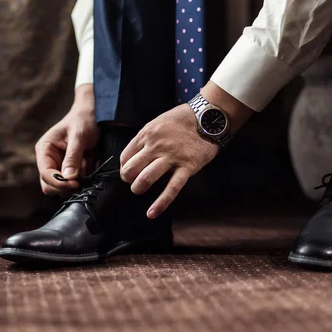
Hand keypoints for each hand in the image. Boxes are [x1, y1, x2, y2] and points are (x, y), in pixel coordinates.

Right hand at [35, 85, 98, 194]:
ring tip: (87, 174)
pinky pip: (73, 184)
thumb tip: (68, 177)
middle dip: (65, 187)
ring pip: (61, 188)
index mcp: (45, 150)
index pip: (46, 175)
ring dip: (74, 186)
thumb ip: (73, 156)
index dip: (59, 183)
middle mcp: (48, 160)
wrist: (94, 115)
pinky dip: (81, 182)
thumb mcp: (79, 136)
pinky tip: (89, 172)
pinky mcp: (70, 170)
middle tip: (82, 181)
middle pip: (49, 186)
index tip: (76, 183)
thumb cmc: (84, 121)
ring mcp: (59, 166)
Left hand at [120, 104, 218, 218]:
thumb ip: (146, 139)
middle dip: (128, 179)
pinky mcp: (186, 167)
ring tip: (139, 190)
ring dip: (138, 188)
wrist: (208, 118)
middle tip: (132, 181)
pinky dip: (160, 203)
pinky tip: (152, 213)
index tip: (129, 171)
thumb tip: (136, 156)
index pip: (125, 156)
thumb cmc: (182, 120)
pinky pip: (171, 189)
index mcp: (147, 134)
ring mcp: (171, 157)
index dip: (124, 167)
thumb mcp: (158, 123)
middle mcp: (156, 146)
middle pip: (131, 169)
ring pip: (146, 178)